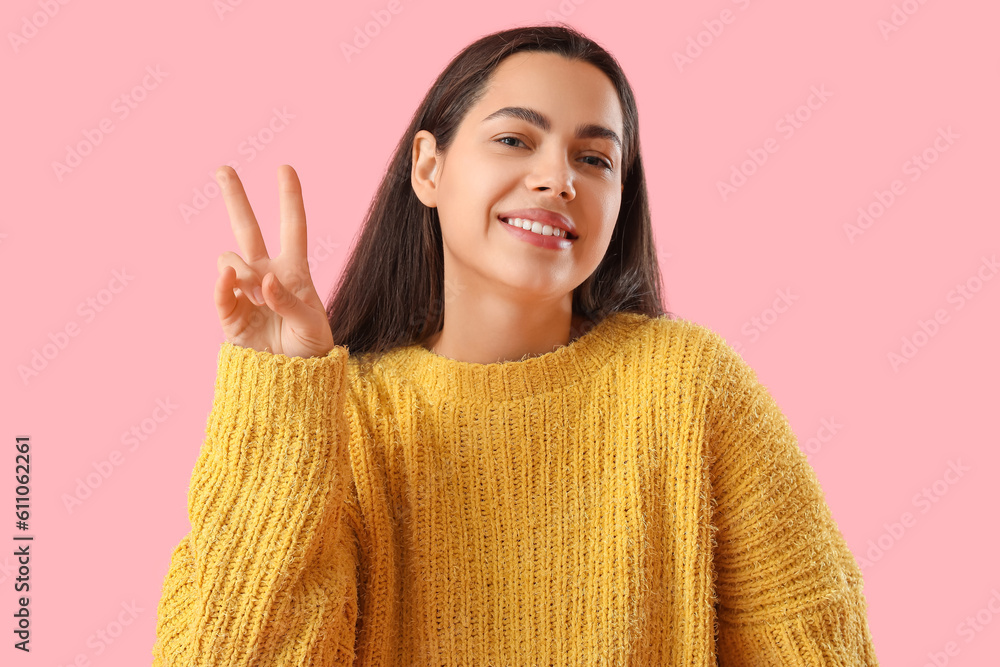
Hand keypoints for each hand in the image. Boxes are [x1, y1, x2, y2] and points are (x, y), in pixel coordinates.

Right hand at [213, 164, 335, 358]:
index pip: (292, 228)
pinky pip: (220, 291)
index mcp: (294, 272)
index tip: (284, 168)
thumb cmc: (310, 351)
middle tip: (222, 169)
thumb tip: (262, 279)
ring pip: (230, 258)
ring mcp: (245, 292)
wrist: (291, 382)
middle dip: (235, 198)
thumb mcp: (312, 324)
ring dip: (242, 270)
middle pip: (248, 228)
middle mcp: (266, 275)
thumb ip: (288, 300)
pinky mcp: (228, 314)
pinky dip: (223, 284)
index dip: (289, 198)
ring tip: (258, 296)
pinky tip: (229, 281)